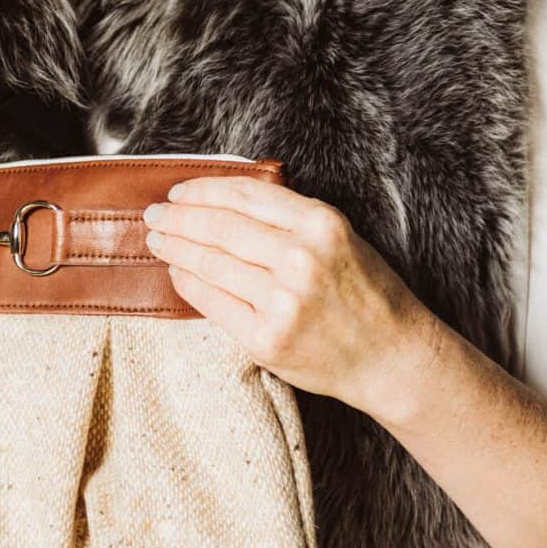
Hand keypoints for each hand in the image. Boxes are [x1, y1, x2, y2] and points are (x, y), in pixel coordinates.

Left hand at [140, 174, 435, 411]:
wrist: (392, 358)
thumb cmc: (366, 295)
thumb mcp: (341, 238)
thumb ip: (290, 218)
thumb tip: (222, 200)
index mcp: (321, 223)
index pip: (244, 194)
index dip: (203, 189)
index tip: (179, 192)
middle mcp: (301, 258)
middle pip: (219, 227)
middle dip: (178, 218)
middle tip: (153, 215)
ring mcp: (282, 301)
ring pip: (210, 263)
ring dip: (175, 248)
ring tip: (157, 240)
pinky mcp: (266, 338)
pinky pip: (212, 302)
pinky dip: (188, 284)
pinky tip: (177, 273)